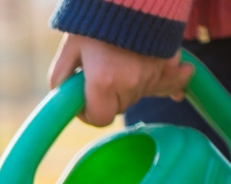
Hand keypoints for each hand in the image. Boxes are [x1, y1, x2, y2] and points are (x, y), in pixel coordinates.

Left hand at [49, 33, 192, 126]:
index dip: (89, 113)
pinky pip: (164, 82)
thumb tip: (62, 95)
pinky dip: (158, 80)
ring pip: (137, 95)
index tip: (84, 100)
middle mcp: (131, 83)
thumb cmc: (97, 18)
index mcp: (103, 82)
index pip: (100, 119)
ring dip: (128, 86)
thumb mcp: (70, 47)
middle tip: (99, 72)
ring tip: (119, 61)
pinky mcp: (169, 63)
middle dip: (107, 97)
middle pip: (119, 107)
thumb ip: (61, 76)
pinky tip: (158, 80)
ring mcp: (152, 74)